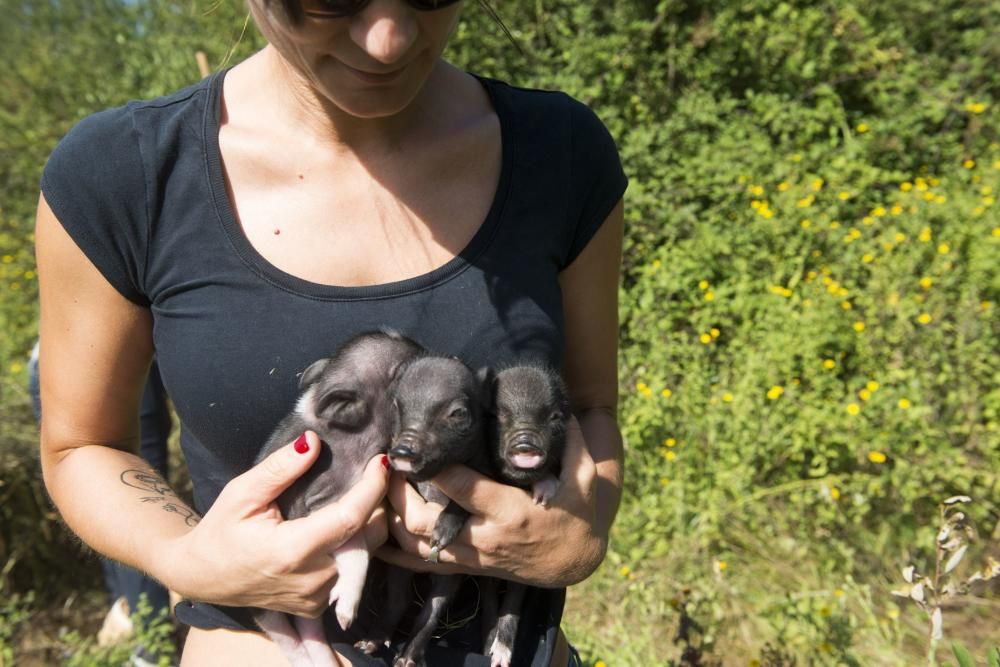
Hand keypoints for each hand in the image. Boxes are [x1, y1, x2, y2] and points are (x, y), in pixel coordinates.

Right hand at [162, 432, 388, 616]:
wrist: (201, 577)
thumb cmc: (220, 530)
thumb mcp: (242, 493)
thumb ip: (280, 468)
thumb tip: (313, 441)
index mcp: (293, 550)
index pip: (350, 517)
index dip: (372, 488)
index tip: (381, 462)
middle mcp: (312, 579)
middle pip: (367, 537)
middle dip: (377, 504)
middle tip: (374, 474)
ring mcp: (316, 597)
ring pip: (365, 555)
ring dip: (368, 524)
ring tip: (363, 494)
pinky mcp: (316, 604)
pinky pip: (351, 572)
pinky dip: (355, 546)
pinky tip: (345, 524)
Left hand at [378, 417, 607, 586]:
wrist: (574, 562)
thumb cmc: (576, 513)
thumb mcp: (582, 478)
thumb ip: (572, 444)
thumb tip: (564, 408)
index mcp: (509, 510)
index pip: (463, 488)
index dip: (434, 468)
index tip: (412, 449)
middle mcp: (485, 536)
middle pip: (426, 521)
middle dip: (398, 494)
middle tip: (385, 467)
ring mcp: (473, 555)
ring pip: (417, 544)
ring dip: (392, 519)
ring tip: (377, 490)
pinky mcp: (468, 566)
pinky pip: (423, 564)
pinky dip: (395, 553)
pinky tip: (375, 534)